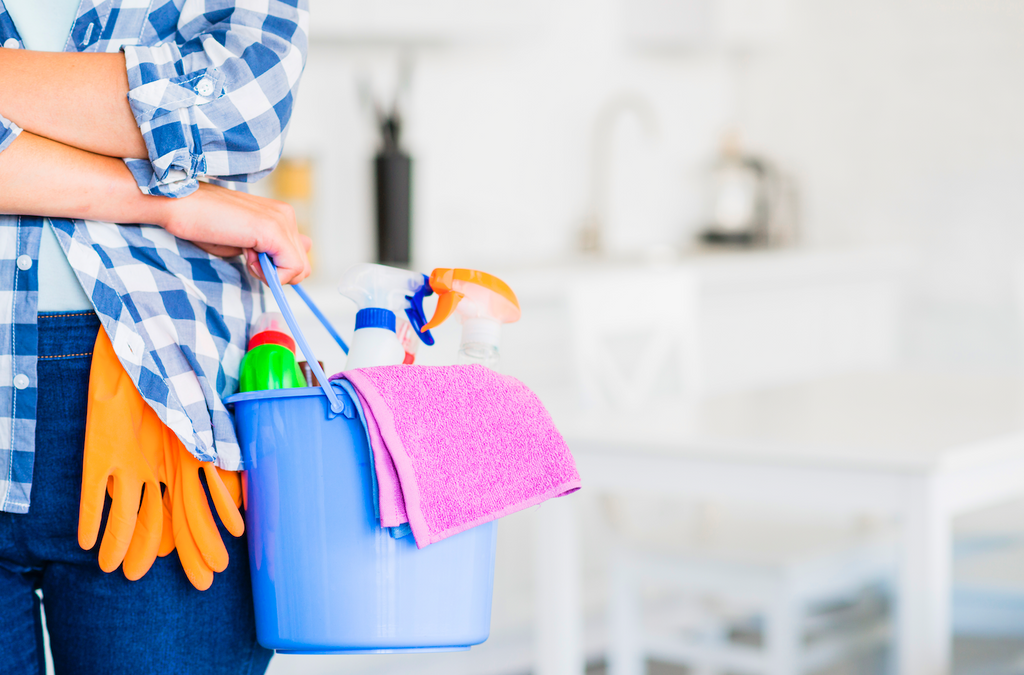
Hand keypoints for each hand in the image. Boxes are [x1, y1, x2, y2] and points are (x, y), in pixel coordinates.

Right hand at [157, 182, 311, 284]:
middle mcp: (285, 215)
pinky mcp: (273, 230)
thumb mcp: (243, 243)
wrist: (177, 204)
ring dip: (272, 274)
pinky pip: (291, 268)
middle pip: (302, 266)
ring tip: (246, 256)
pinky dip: (270, 275)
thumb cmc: (203, 224)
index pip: (299, 256)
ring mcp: (281, 220)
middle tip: (248, 259)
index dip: (276, 270)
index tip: (250, 259)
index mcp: (279, 216)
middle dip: (277, 274)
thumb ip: (269, 253)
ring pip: (299, 269)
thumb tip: (294, 265)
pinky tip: (248, 258)